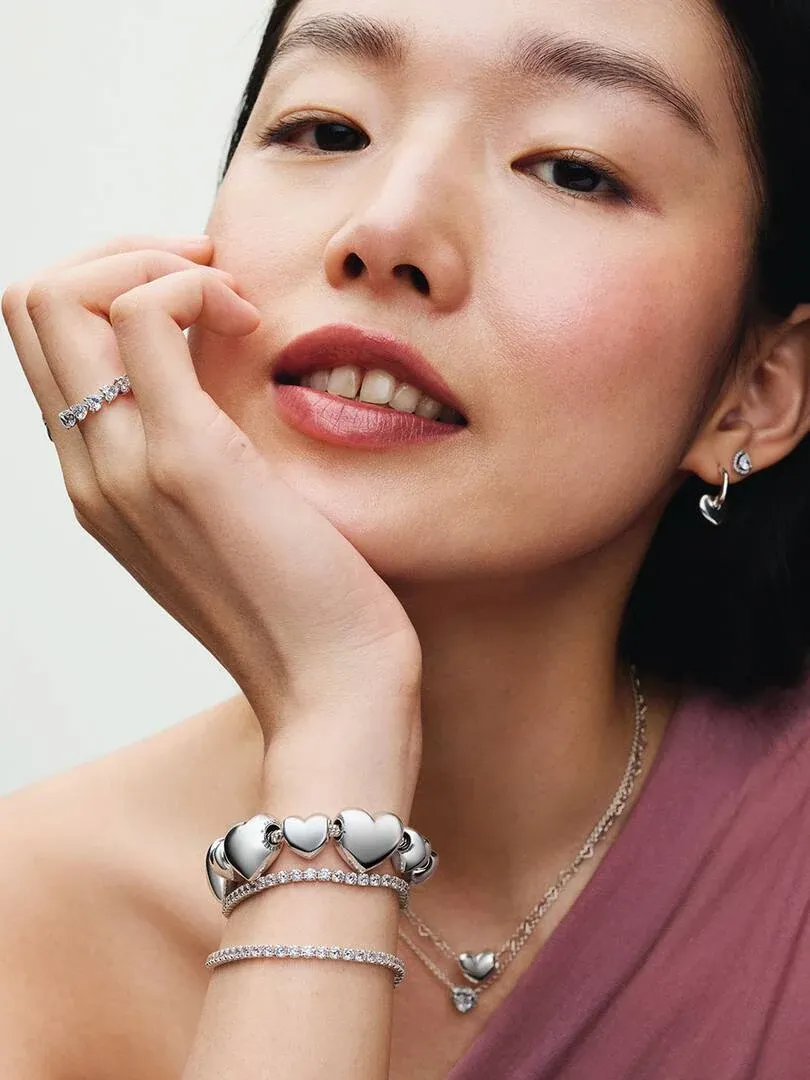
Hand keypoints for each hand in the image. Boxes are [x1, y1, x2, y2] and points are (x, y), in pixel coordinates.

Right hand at [2, 236, 421, 746]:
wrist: (333, 687)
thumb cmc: (304, 598)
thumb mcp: (231, 511)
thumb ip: (200, 437)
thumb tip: (221, 347)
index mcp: (96, 479)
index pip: (41, 337)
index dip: (110, 282)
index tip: (200, 296)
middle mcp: (88, 470)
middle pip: (29, 300)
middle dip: (122, 253)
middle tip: (211, 278)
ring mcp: (123, 465)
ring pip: (61, 293)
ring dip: (154, 261)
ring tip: (232, 303)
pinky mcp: (185, 459)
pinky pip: (144, 314)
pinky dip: (195, 285)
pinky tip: (253, 323)